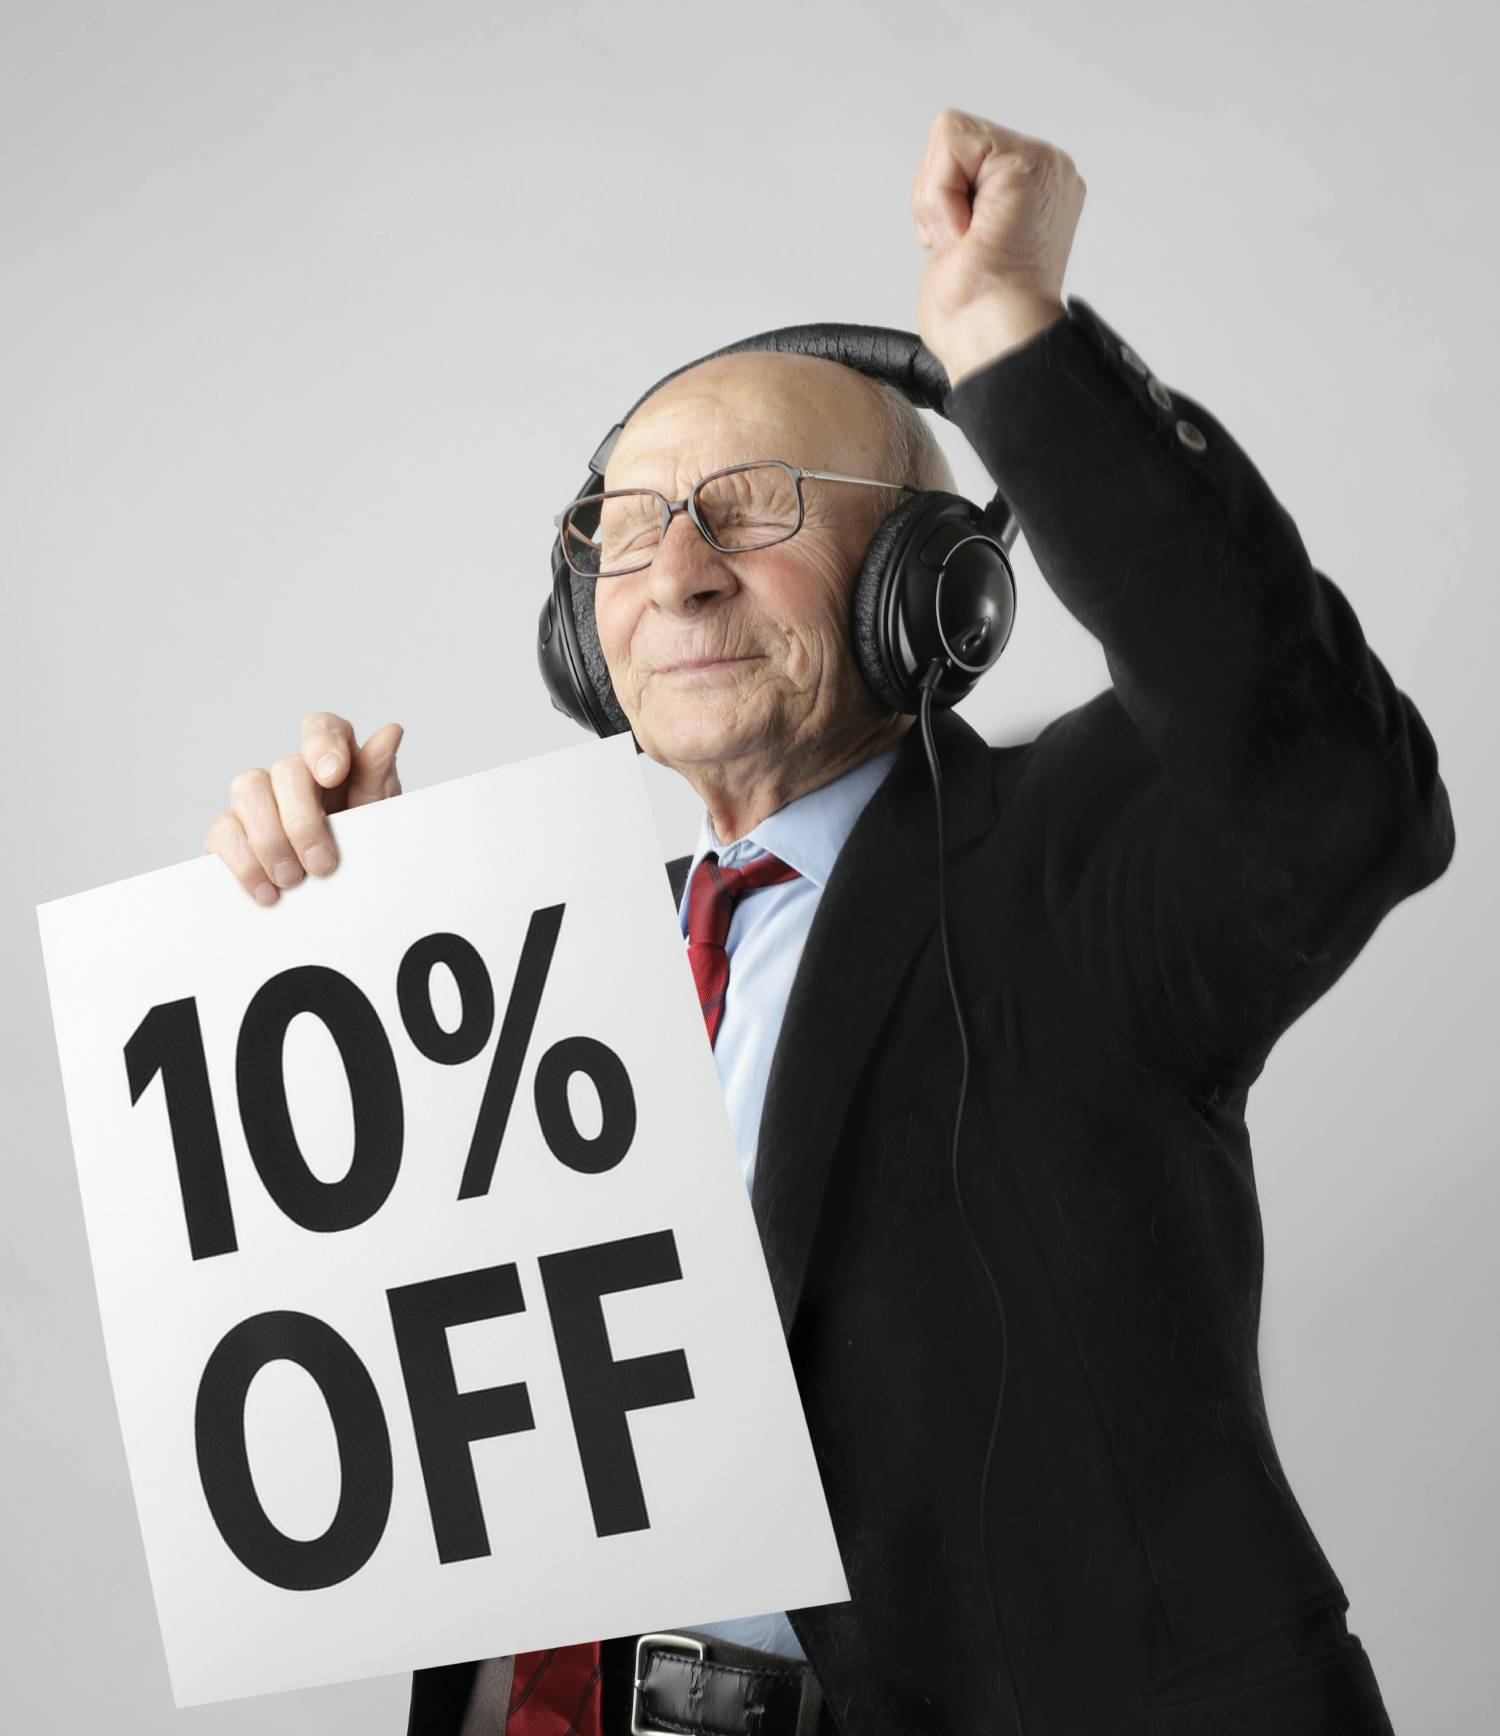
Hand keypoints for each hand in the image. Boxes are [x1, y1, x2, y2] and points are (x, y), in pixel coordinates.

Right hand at [203, 712, 403, 905]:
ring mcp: (257, 800)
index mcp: (333, 763)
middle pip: (286, 769)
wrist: (340, 899)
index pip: (321, 729)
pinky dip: (244, 862)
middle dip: (303, 820)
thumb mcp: (377, 818)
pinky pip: (224, 831)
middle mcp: (292, 776)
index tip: (333, 775)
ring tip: (292, 880)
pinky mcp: (231, 831)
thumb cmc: (359, 849)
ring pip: (247, 789)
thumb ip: (377, 778)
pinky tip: (266, 889)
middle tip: (322, 865)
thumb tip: (391, 733)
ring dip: (270, 840)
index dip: (323, 745)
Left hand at [912, 109, 1085, 387]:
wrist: (995, 340)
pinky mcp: (1028, 164)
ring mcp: (1043, 165)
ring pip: (950, 135)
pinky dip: (940, 193)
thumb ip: (959, 202)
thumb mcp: (958, 244)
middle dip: (936, 195)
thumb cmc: (977, 317)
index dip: (941, 201)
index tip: (963, 246)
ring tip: (967, 241)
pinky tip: (967, 232)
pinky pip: (951, 140)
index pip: (961, 154)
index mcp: (1034, 192)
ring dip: (937, 199)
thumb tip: (947, 198)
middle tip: (963, 245)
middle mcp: (1046, 173)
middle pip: (953, 139)